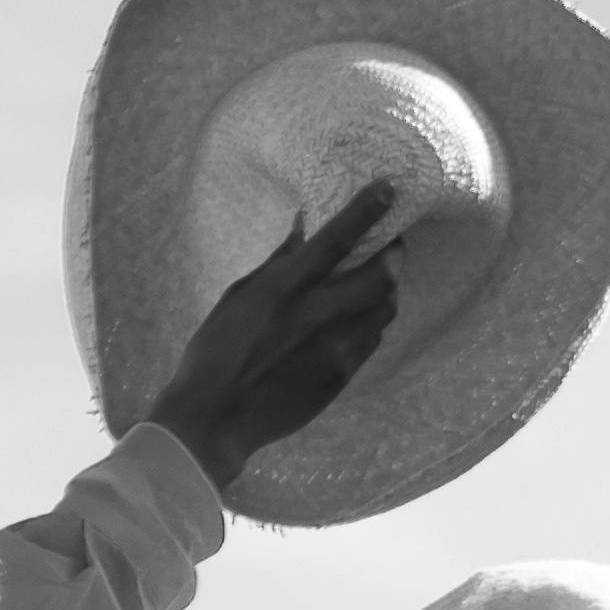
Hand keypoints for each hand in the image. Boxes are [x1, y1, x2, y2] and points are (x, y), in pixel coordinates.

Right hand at [144, 178, 403, 485]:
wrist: (215, 420)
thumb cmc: (215, 353)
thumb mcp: (239, 297)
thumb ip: (279, 263)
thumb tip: (304, 227)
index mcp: (285, 289)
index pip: (337, 239)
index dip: (368, 210)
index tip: (389, 189)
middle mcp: (318, 316)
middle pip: (383, 276)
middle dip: (394, 255)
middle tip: (391, 246)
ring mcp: (335, 350)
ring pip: (386, 309)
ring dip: (386, 291)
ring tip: (374, 284)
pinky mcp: (340, 378)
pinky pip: (371, 340)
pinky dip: (370, 323)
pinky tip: (354, 321)